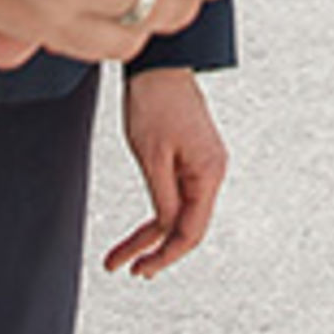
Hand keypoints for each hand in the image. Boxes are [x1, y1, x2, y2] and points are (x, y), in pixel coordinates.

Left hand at [105, 67, 227, 278]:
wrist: (157, 63)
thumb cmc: (154, 102)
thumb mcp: (152, 155)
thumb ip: (162, 197)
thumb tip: (165, 231)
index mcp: (209, 172)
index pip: (192, 230)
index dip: (166, 255)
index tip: (141, 269)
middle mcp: (210, 172)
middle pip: (186, 226)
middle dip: (155, 249)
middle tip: (128, 268)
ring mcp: (201, 165)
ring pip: (178, 213)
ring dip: (151, 235)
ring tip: (123, 256)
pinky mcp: (188, 158)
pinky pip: (175, 196)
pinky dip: (156, 213)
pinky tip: (140, 230)